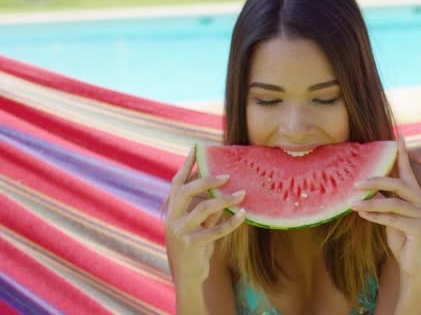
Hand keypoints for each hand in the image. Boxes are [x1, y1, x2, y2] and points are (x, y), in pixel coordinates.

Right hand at [161, 146, 245, 282]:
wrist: (189, 278)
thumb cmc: (197, 248)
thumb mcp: (200, 226)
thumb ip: (207, 210)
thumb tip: (223, 189)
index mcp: (172, 210)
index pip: (177, 183)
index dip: (186, 165)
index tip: (196, 148)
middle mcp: (172, 218)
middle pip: (186, 190)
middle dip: (206, 179)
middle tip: (228, 175)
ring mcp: (179, 231)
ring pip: (203, 208)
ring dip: (225, 200)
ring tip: (243, 194)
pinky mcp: (190, 244)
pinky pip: (215, 229)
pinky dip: (231, 222)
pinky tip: (243, 216)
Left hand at [352, 136, 420, 274]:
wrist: (414, 267)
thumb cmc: (402, 240)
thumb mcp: (391, 217)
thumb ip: (384, 201)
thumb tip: (368, 186)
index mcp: (418, 197)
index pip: (408, 172)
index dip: (403, 154)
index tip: (399, 136)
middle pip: (399, 184)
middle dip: (377, 180)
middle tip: (355, 182)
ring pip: (393, 203)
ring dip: (370, 203)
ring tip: (351, 203)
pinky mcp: (420, 229)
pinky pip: (393, 220)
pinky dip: (376, 216)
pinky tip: (362, 215)